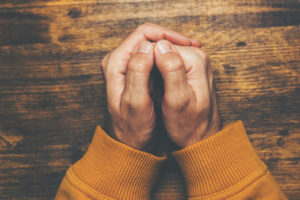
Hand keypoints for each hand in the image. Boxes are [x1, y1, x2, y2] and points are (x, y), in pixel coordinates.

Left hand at [101, 23, 199, 149]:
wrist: (128, 142)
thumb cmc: (132, 128)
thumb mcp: (136, 103)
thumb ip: (138, 72)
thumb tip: (147, 46)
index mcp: (116, 63)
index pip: (142, 35)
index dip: (166, 35)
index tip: (187, 43)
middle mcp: (118, 61)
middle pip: (146, 37)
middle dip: (170, 40)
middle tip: (193, 46)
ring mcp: (126, 67)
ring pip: (150, 46)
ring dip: (170, 47)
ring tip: (191, 52)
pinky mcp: (134, 73)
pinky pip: (152, 57)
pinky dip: (166, 57)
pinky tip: (180, 61)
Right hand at [154, 40, 219, 147]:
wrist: (201, 137)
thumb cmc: (188, 124)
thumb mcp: (177, 100)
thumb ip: (171, 70)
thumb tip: (160, 45)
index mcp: (195, 60)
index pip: (160, 45)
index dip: (145, 59)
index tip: (141, 79)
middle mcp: (197, 56)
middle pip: (162, 47)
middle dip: (149, 61)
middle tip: (146, 85)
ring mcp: (194, 62)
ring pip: (163, 54)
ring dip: (152, 66)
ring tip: (151, 87)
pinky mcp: (190, 69)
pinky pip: (167, 62)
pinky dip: (158, 71)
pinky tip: (156, 86)